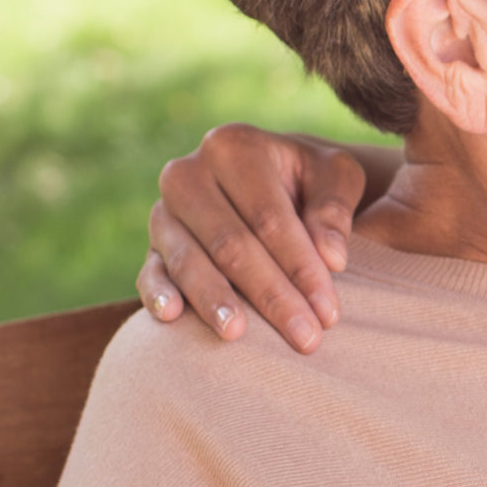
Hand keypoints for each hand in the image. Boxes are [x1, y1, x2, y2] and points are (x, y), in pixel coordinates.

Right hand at [138, 125, 365, 351]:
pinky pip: (150, 272)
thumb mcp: (335, 177)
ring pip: (189, 260)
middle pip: (231, 244)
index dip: (300, 267)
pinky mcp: (152, 246)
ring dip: (215, 301)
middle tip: (305, 338)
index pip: (269, 218)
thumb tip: (332, 257)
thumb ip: (335, 208)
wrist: (271, 181)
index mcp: (234, 148)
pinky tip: (173, 317)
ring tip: (238, 334)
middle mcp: (189, 174)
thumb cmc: (310, 181)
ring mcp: (164, 211)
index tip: (329, 312)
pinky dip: (158, 294)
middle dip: (271, 295)